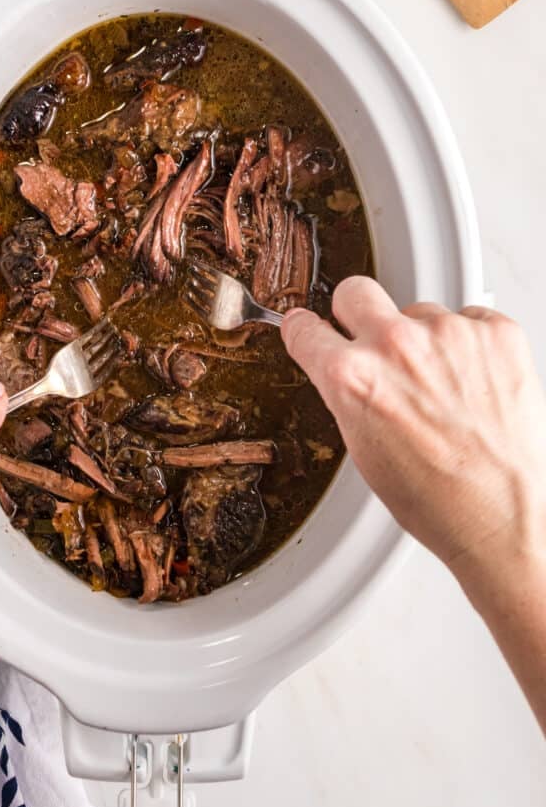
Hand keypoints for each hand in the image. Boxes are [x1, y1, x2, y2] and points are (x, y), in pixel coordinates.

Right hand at [281, 277, 545, 577]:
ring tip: (444, 390)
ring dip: (424, 340)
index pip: (304, 327)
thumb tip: (342, 369)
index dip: (306, 331)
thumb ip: (347, 395)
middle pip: (355, 291)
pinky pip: (471, 320)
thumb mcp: (362, 450)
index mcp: (351, 376)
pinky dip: (470, 346)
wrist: (502, 515)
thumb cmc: (436, 499)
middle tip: (374, 343)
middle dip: (357, 313)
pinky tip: (474, 385)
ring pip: (420, 312)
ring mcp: (449, 333)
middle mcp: (395, 345)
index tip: (311, 328)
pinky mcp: (496, 333)